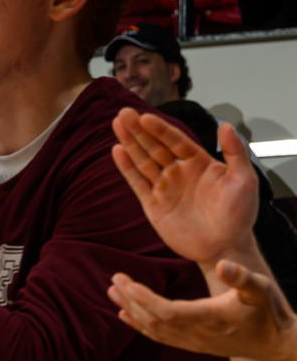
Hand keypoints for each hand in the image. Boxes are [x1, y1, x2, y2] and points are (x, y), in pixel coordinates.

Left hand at [108, 262, 296, 360]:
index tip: (127, 283)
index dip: (146, 300)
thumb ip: (242, 278)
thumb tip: (222, 265)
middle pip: (154, 319)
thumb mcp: (262, 290)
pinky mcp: (192, 345)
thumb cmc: (270, 313)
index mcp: (211, 317)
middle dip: (131, 299)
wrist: (276, 344)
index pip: (168, 312)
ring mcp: (192, 342)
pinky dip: (139, 326)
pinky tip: (124, 314)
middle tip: (115, 278)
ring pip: (153, 329)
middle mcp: (197, 333)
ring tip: (112, 291)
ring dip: (130, 310)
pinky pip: (159, 337)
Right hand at [111, 110, 256, 266]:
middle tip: (123, 114)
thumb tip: (225, 125)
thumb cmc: (239, 215)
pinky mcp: (154, 204)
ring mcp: (165, 187)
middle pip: (155, 147)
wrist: (225, 246)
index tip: (145, 116)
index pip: (176, 141)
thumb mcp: (244, 180)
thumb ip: (234, 152)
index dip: (160, 129)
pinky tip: (117, 152)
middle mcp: (179, 172)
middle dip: (139, 130)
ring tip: (117, 125)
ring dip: (130, 143)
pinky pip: (137, 183)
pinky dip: (127, 168)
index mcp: (200, 163)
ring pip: (143, 161)